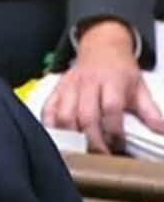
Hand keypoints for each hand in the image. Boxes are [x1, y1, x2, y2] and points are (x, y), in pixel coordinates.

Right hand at [42, 20, 163, 152]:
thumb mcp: (139, 87)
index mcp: (112, 81)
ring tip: (80, 148)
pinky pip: (48, 110)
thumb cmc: (119, 69)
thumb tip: (161, 130)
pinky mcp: (57, 90)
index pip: (111, 108)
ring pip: (65, 115)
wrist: (102, 47)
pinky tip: (59, 136)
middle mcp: (89, 83)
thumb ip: (149, 111)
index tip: (119, 145)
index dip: (114, 130)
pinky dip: (50, 125)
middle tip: (100, 154)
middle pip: (87, 115)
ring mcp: (70, 86)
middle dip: (93, 139)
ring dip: (72, 135)